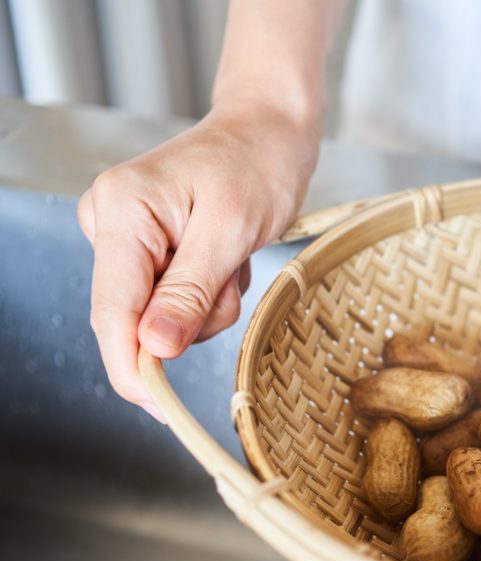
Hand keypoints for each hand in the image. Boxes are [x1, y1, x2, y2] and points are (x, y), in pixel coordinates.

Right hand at [78, 103, 318, 420]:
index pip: (111, 311)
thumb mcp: (232, 231)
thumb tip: (153, 349)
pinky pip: (173, 298)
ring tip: (231, 258)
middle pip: (135, 318)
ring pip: (160, 315)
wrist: (268, 130)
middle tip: (231, 277)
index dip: (131, 367)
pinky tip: (224, 257)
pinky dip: (207, 291)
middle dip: (191, 318)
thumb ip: (189, 292)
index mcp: (122, 212)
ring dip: (206, 303)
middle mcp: (110, 222)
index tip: (158, 408)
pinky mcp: (146, 246)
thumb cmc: (258, 165)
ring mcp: (126, 236)